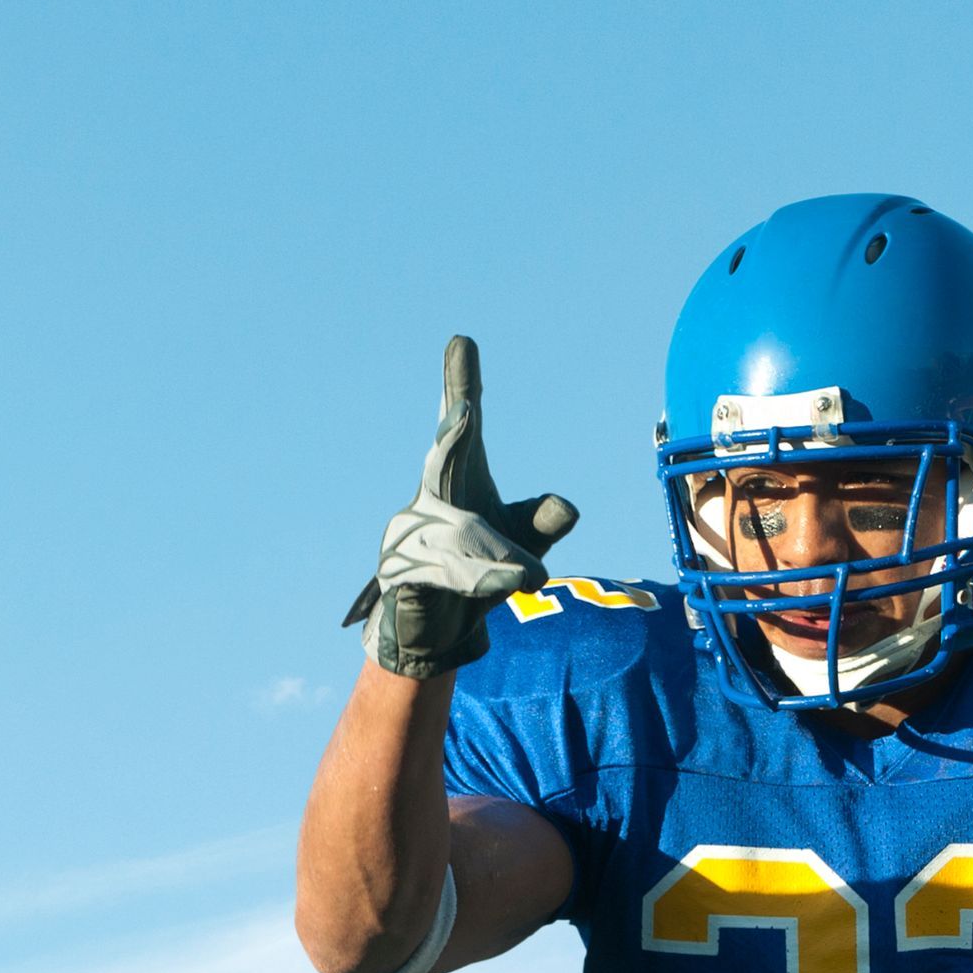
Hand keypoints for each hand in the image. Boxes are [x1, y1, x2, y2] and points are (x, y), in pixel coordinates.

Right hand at [344, 336, 577, 678]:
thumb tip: (566, 505)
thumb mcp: (522, 545)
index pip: (463, 432)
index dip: (462, 387)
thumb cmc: (478, 573)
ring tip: (531, 574)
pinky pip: (452, 578)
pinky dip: (484, 583)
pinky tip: (508, 586)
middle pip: (443, 465)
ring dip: (502, 559)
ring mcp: (410, 537)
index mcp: (456, 483)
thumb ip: (542, 521)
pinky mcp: (406, 578)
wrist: (432, 630)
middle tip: (466, 412)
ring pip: (466, 540)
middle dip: (454, 440)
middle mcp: (430, 502)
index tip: (463, 342)